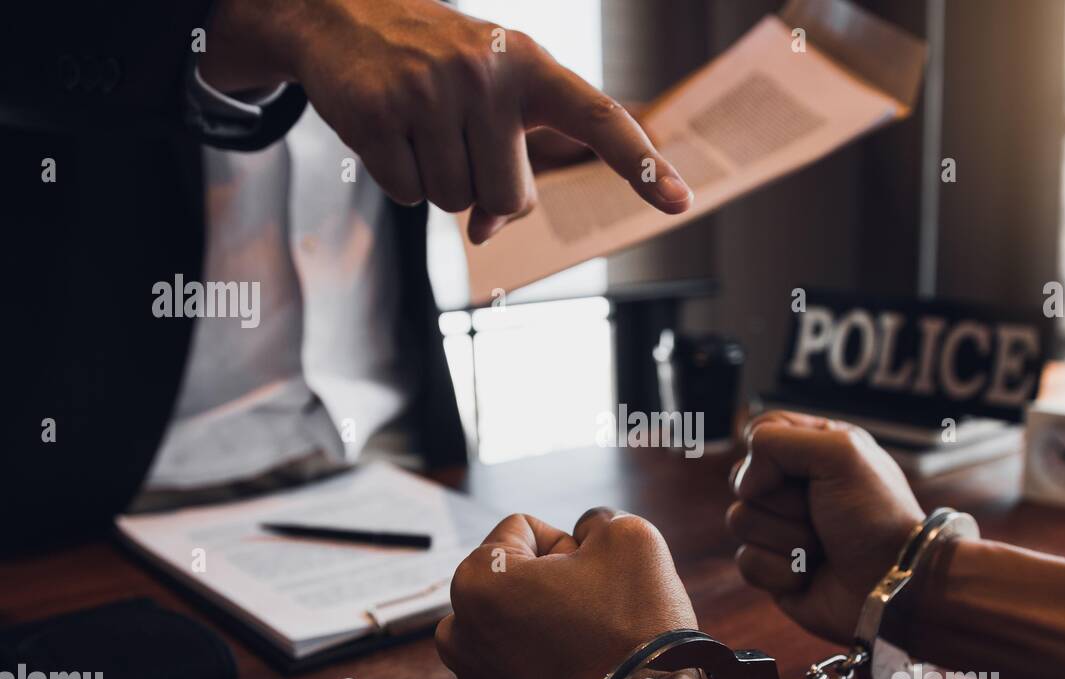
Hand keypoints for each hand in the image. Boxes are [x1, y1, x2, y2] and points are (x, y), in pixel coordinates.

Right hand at [203, 0, 692, 242]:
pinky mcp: (379, 115)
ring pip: (456, 203)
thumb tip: (486, 232)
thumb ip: (508, 165)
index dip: (641, 165)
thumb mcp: (489, 99)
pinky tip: (390, 132)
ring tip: (421, 128)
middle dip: (484, 190)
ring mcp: (431, 91)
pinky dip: (400, 180)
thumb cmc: (437, 67)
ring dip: (438, 183)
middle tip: (457, 138)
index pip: (599, 119)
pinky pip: (409, 196)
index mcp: (532, 65)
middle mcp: (488, 73)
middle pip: (511, 197)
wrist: (342, 14)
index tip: (683, 201)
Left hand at [435, 508, 697, 678]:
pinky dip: (555, 664)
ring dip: (554, 623)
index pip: (524, 529)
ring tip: (594, 646)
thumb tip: (586, 534)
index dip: (572, 544)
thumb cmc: (635, 628)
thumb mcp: (630, 539)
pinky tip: (591, 677)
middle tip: (600, 611)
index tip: (598, 579)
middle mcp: (458, 633)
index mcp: (474, 581)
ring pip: (522, 623)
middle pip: (516, 579)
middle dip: (556, 585)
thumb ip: (598, 521)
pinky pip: (528, 668)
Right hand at [727, 411, 923, 642]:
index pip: (760, 432)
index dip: (767, 453)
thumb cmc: (877, 518)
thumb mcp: (840, 453)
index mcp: (816, 449)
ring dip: (786, 538)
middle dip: (783, 502)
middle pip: (742, 479)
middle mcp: (796, 486)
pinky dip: (781, 571)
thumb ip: (777, 440)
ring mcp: (781, 528)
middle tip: (822, 514)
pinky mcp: (773, 568)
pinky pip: (747, 562)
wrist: (894, 587)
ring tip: (822, 547)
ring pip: (740, 521)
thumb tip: (744, 483)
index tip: (804, 472)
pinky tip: (811, 574)